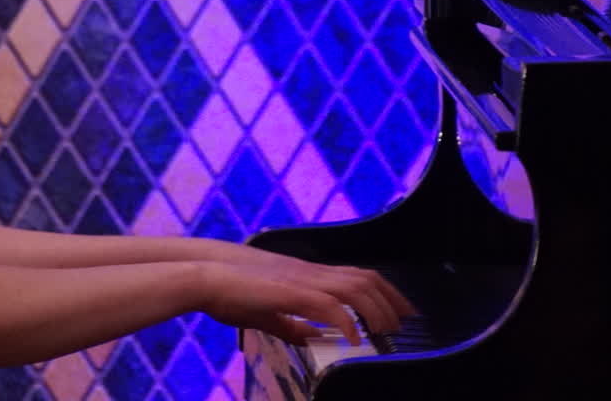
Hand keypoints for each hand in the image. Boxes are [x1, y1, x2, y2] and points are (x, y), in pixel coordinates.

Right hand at [205, 243, 417, 336]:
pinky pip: (329, 305)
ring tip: (386, 332)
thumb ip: (290, 325)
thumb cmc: (229, 291)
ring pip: (355, 287)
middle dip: (391, 300)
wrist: (203, 273)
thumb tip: (309, 339)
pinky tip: (354, 338)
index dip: (384, 291)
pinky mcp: (291, 291)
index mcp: (306, 274)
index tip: (400, 310)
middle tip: (407, 322)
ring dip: (376, 310)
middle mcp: (310, 272)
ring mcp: (302, 279)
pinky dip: (347, 321)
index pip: (357, 276)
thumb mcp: (266, 311)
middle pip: (365, 278)